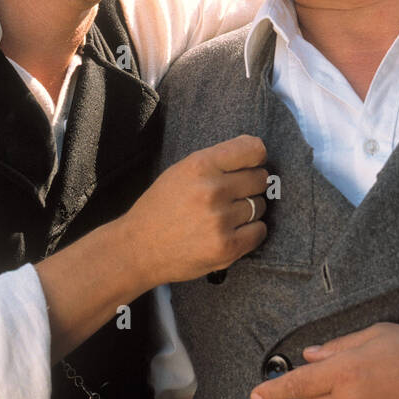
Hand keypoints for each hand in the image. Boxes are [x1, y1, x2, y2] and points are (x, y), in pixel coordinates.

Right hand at [122, 135, 267, 286]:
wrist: (139, 248)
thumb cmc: (161, 207)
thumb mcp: (181, 171)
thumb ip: (216, 161)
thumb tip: (257, 156)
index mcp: (200, 165)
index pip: (252, 149)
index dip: (256, 157)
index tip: (251, 164)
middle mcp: (212, 190)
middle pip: (260, 179)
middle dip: (251, 185)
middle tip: (233, 195)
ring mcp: (220, 220)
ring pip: (260, 206)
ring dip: (249, 210)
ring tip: (225, 216)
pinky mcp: (226, 247)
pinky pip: (259, 231)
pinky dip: (251, 231)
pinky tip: (232, 231)